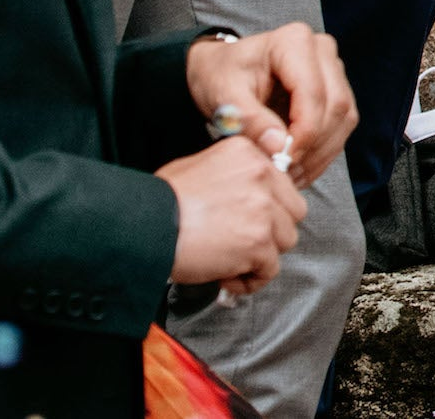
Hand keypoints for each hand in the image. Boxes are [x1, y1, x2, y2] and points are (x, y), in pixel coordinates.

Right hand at [157, 137, 305, 294]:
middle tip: (243, 242)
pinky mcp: (258, 242)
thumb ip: (231, 173)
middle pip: (292, 211)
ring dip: (262, 255)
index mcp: (248, 154)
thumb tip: (244, 190)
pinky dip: (249, 280)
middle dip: (272, 230)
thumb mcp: (195, 166)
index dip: (267, 207)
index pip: (281, 184)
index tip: (250, 221)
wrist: (143, 228)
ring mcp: (263, 209)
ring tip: (231, 261)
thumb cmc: (158, 202)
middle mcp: (262, 177)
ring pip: (285, 240)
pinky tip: (226, 277)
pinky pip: (270, 269)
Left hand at [189, 23, 354, 189]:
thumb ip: (250, 121)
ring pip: (344, 117)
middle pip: (335, 105)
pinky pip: (341, 124)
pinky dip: (323, 151)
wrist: (220, 69)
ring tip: (291, 174)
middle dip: (313, 145)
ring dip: (321, 152)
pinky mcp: (336, 88)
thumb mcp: (223, 97)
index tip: (283, 160)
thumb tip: (279, 148)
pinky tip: (300, 167)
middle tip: (286, 172)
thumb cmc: (220, 76)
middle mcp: (322, 50)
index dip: (304, 132)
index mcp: (294, 42)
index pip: (313, 93)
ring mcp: (333, 68)